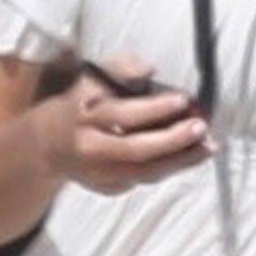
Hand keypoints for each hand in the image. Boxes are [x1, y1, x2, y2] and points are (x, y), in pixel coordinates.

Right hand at [35, 55, 213, 194]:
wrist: (46, 146)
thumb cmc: (81, 103)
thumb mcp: (91, 79)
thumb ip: (120, 68)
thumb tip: (149, 69)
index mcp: (85, 114)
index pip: (121, 113)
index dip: (154, 108)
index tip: (183, 99)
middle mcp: (89, 146)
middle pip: (133, 149)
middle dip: (171, 140)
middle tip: (201, 127)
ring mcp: (97, 172)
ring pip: (142, 172)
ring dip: (179, 161)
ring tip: (208, 147)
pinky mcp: (106, 187)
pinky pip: (143, 179)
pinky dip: (169, 168)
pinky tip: (191, 157)